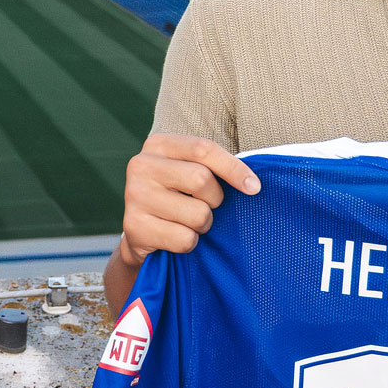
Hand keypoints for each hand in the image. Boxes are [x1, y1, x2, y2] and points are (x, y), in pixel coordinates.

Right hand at [101, 134, 260, 312]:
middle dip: (215, 200)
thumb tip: (253, 185)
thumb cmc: (177, 196)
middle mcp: (140, 165)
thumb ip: (214, 168)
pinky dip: (189, 243)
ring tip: (187, 222)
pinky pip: (184, 239)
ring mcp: (134, 196)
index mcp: (157, 144)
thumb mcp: (190, 171)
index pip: (203, 149)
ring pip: (197, 214)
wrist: (140, 232)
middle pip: (201, 179)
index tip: (254, 188)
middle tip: (206, 206)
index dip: (234, 169)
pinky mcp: (134, 227)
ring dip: (203, 225)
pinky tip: (174, 236)